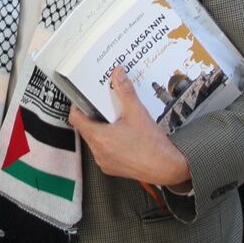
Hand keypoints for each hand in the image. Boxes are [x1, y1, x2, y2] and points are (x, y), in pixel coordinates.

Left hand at [68, 67, 190, 187]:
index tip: (83, 98)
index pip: (76, 119)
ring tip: (115, 119)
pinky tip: (122, 134)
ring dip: (101, 128)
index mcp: (100, 138)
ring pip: (94, 140)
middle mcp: (98, 152)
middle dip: (93, 115)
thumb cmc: (153, 145)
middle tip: (103, 105)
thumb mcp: (137, 112)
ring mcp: (104, 162)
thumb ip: (125, 91)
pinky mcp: (111, 167)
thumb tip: (118, 74)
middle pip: (85, 128)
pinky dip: (108, 141)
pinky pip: (103, 151)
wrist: (167, 168)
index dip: (77, 106)